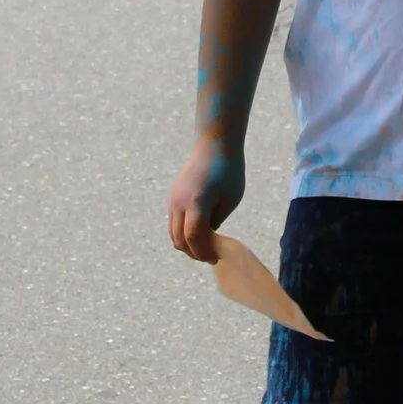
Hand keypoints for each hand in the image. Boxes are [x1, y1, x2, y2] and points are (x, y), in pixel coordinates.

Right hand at [167, 137, 245, 263]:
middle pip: (179, 240)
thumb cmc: (229, 171)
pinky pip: (174, 223)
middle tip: (211, 257)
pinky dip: (183, 233)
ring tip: (205, 248)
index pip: (194, 238)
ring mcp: (173, 200)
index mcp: (196, 202)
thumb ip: (216, 220)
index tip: (215, 258)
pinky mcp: (173, 197)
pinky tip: (200, 234)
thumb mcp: (230, 199)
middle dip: (194, 253)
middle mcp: (179, 203)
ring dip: (187, 244)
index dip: (203, 252)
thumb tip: (206, 239)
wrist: (214, 144)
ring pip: (173, 233)